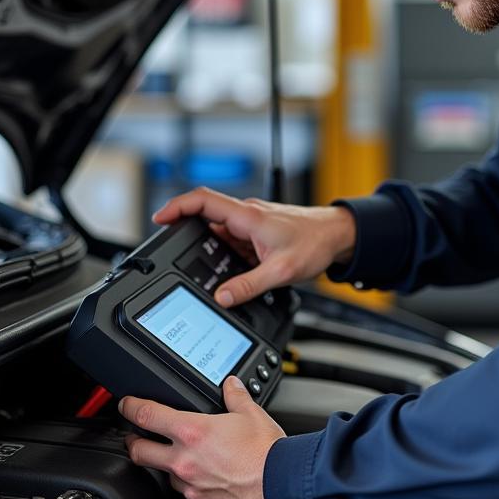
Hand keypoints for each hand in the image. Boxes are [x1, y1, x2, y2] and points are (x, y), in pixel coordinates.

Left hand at [120, 378, 285, 498]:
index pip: (147, 416)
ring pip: (166, 476)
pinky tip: (208, 481)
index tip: (126, 405)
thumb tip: (230, 385)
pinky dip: (194, 488)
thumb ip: (236, 397)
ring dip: (170, 466)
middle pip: (140, 452)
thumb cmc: (268, 453)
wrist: (283, 487)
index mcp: (193, 432)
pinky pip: (190, 497)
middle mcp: (185, 462)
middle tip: (136, 437)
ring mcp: (192, 488)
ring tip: (184, 459)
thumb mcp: (252, 413)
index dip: (130, 408)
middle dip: (133, 442)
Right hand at [152, 186, 356, 306]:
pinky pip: (233, 239)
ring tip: (215, 270)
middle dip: (190, 235)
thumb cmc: (315, 244)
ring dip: (213, 249)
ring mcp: (252, 222)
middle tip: (181, 256)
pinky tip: (233, 269)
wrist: (339, 235)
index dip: (177, 207)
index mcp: (249, 216)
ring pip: (220, 231)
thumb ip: (249, 286)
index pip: (203, 200)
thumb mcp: (281, 272)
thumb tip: (222, 298)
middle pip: (206, 216)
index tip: (159, 219)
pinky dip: (227, 253)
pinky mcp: (258, 231)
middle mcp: (248, 214)